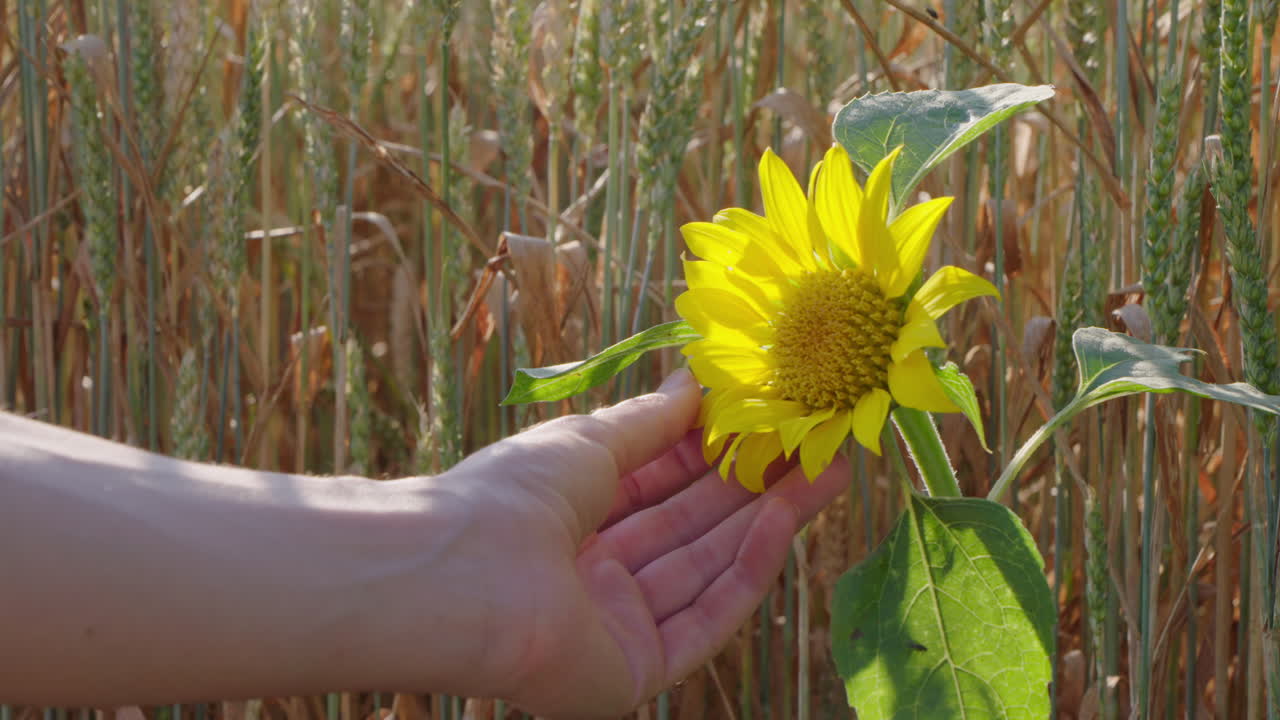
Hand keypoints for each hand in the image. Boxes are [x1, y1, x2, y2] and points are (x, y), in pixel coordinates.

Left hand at [428, 369, 850, 717]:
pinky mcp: (636, 672)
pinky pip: (703, 618)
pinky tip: (780, 521)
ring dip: (768, 521)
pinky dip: (746, 570)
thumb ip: (651, 420)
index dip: (717, 452)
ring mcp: (616, 628)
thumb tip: (697, 381)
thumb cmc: (510, 495)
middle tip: (821, 444)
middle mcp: (594, 576)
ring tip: (828, 473)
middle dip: (757, 484)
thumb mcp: (590, 441)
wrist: (459, 578)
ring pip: (707, 569)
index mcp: (570, 520)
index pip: (660, 485)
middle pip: (693, 528)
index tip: (771, 419)